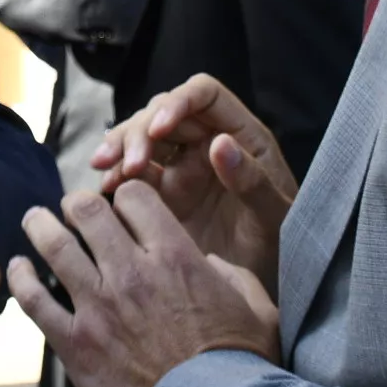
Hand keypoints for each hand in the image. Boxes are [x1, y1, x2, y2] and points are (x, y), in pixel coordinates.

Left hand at [6, 185, 279, 386]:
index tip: (123, 208)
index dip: (127, 196)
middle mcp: (131, 273)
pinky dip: (20, 278)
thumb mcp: (256, 309)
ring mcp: (98, 307)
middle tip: (73, 209)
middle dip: (77, 203)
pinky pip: (35, 300)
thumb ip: (232, 275)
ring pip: (54, 245)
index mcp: (175, 256)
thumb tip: (209, 263)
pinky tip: (16, 268)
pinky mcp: (75, 344)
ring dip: (40, 225)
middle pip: (86, 210)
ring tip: (36, 220)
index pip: (134, 196)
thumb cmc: (240, 370)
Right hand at [90, 74, 296, 288]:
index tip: (160, 127)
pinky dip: (116, 176)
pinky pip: (133, 174)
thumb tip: (219, 143)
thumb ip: (253, 182)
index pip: (205, 95)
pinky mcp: (163, 194)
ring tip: (104, 170)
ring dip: (120, 147)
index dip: (179, 102)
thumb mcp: (276, 218)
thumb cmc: (283, 250)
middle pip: (164, 112)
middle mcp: (209, 143)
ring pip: (142, 138)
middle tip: (130, 165)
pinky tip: (106, 189)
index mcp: (242, 137)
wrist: (259, 290)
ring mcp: (183, 167)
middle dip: (141, 131)